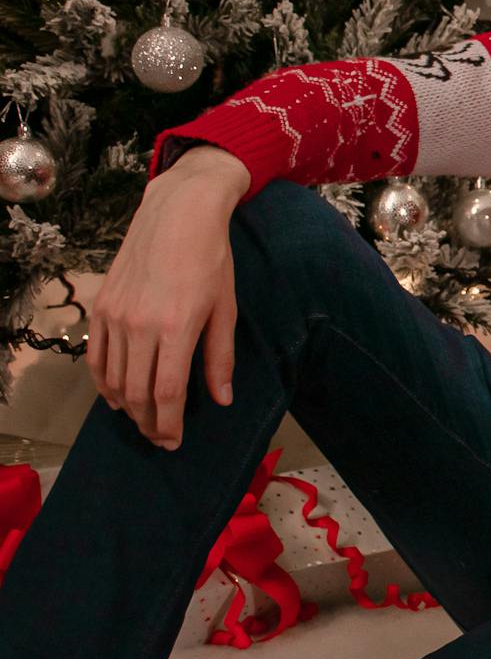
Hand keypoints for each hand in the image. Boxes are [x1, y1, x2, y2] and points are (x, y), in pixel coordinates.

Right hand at [90, 146, 248, 448]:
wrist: (177, 216)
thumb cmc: (211, 260)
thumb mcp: (225, 309)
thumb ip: (220, 357)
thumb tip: (222, 400)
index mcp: (176, 328)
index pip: (167, 393)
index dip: (169, 424)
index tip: (173, 442)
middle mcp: (139, 326)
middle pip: (137, 392)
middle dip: (148, 422)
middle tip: (159, 438)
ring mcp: (115, 317)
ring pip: (113, 379)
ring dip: (126, 406)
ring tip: (142, 419)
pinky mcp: (101, 308)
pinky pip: (96, 357)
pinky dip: (104, 382)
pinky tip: (116, 394)